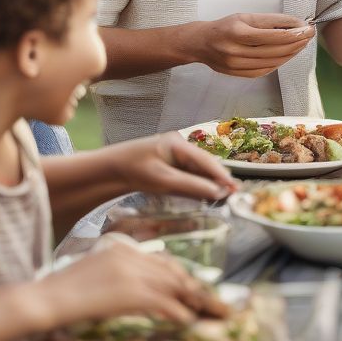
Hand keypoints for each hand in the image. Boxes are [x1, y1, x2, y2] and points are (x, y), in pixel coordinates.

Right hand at [37, 242, 212, 328]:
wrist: (45, 299)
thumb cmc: (61, 291)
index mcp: (122, 249)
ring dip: (194, 301)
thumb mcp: (94, 272)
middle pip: (173, 271)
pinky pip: (166, 303)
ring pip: (175, 286)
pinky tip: (189, 321)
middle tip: (212, 302)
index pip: (161, 261)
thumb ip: (118, 275)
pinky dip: (180, 313)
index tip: (192, 287)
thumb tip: (136, 292)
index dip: (180, 276)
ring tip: (208, 313)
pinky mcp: (132, 293)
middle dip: (194, 288)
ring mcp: (133, 274)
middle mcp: (131, 256)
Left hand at [108, 132, 238, 200]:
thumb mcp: (163, 180)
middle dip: (218, 180)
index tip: (235, 189)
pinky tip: (204, 194)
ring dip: (209, 183)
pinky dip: (197, 185)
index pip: (207, 161)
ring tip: (223, 197)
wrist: (106, 170)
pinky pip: (188, 175)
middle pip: (205, 165)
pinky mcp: (168, 165)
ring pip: (198, 171)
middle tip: (233, 195)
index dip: (222, 176)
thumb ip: (191, 186)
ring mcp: (173, 156)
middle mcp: (179, 147)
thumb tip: (217, 193)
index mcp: (178, 144)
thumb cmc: (132, 170)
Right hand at [191, 13, 313, 76]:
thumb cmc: (224, 26)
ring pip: (272, 62)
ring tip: (301, 45)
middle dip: (296, 42)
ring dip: (291, 53)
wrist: (199, 43)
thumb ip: (269, 21)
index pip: (273, 34)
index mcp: (237, 32)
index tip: (307, 28)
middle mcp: (236, 50)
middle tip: (309, 36)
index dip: (294, 33)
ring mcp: (236, 65)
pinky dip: (279, 63)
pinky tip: (287, 56)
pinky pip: (265, 70)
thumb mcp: (244, 16)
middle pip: (275, 49)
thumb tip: (295, 25)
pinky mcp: (238, 74)